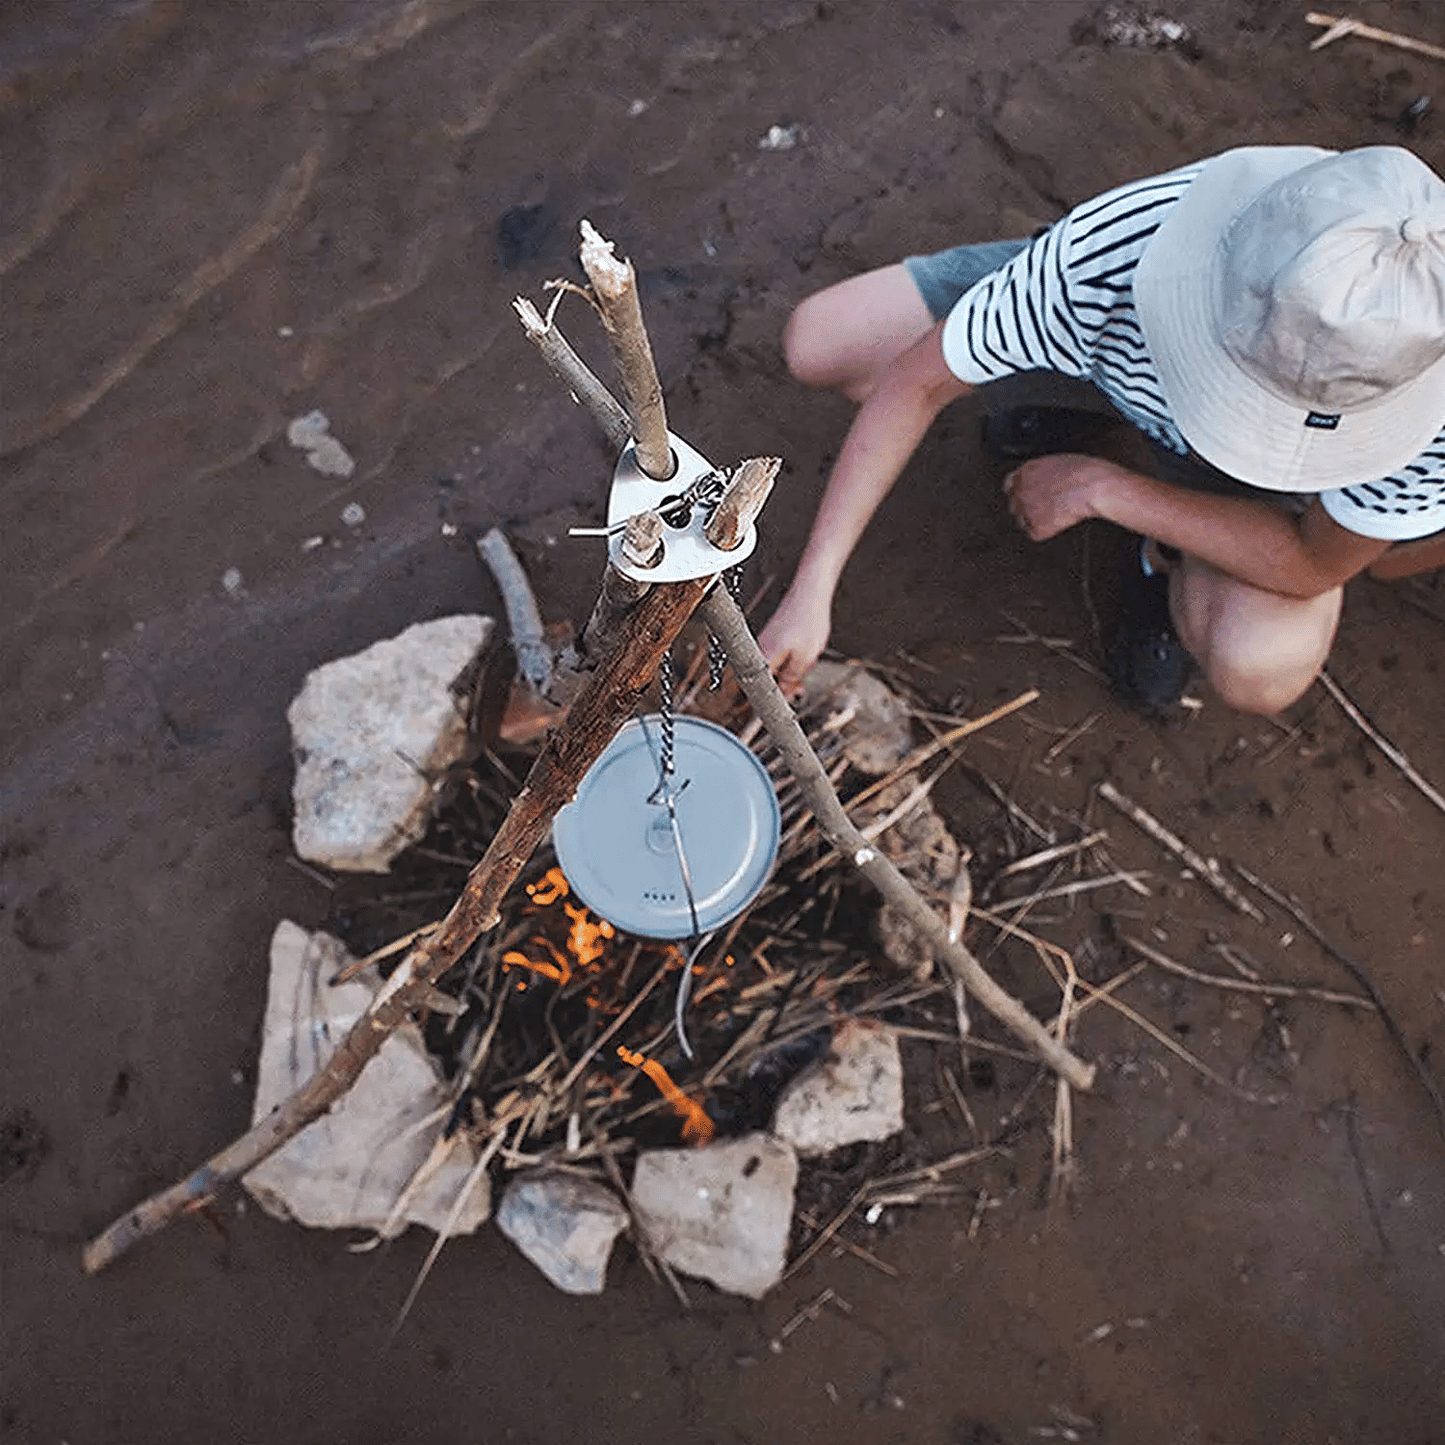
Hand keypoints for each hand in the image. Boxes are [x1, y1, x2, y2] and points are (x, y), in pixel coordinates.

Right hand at [757, 583, 831, 697]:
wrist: (811, 593)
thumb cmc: (808, 620)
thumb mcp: (805, 659)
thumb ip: (791, 680)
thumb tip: (784, 695)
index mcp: (764, 658)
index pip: (756, 690)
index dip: (769, 702)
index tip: (779, 709)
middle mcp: (758, 650)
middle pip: (763, 681)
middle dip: (781, 688)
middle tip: (797, 690)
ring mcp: (763, 643)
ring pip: (771, 669)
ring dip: (787, 675)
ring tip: (803, 672)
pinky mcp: (771, 637)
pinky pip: (775, 657)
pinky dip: (788, 663)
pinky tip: (801, 659)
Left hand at [1002, 453, 1104, 541]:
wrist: (1092, 487)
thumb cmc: (1084, 472)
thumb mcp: (1057, 462)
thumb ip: (1041, 473)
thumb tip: (1042, 480)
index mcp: (1026, 472)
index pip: (1010, 485)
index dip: (1018, 491)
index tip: (1025, 496)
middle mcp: (1021, 491)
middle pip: (1014, 504)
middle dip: (1026, 507)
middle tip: (1044, 508)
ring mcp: (1027, 510)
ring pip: (1022, 521)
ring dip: (1034, 520)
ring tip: (1054, 515)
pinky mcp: (1036, 527)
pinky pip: (1035, 533)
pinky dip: (1046, 531)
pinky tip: (1058, 523)